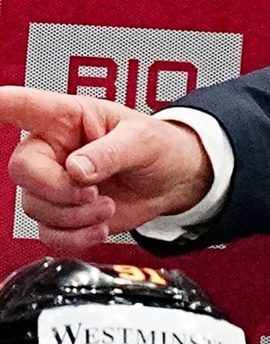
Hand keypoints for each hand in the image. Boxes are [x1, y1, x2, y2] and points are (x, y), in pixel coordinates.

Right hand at [0, 88, 214, 250]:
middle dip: (59, 189)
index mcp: (66, 118)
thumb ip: (109, 152)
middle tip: (95, 192)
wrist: (174, 180)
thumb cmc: (158, 147)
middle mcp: (52, 149)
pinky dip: (74, 238)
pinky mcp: (63, 213)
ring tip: (108, 206)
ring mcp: (54, 182)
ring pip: (35, 207)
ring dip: (74, 216)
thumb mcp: (143, 140)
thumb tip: (76, 170)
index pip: (20, 105)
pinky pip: (48, 233)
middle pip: (22, 169)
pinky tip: (100, 227)